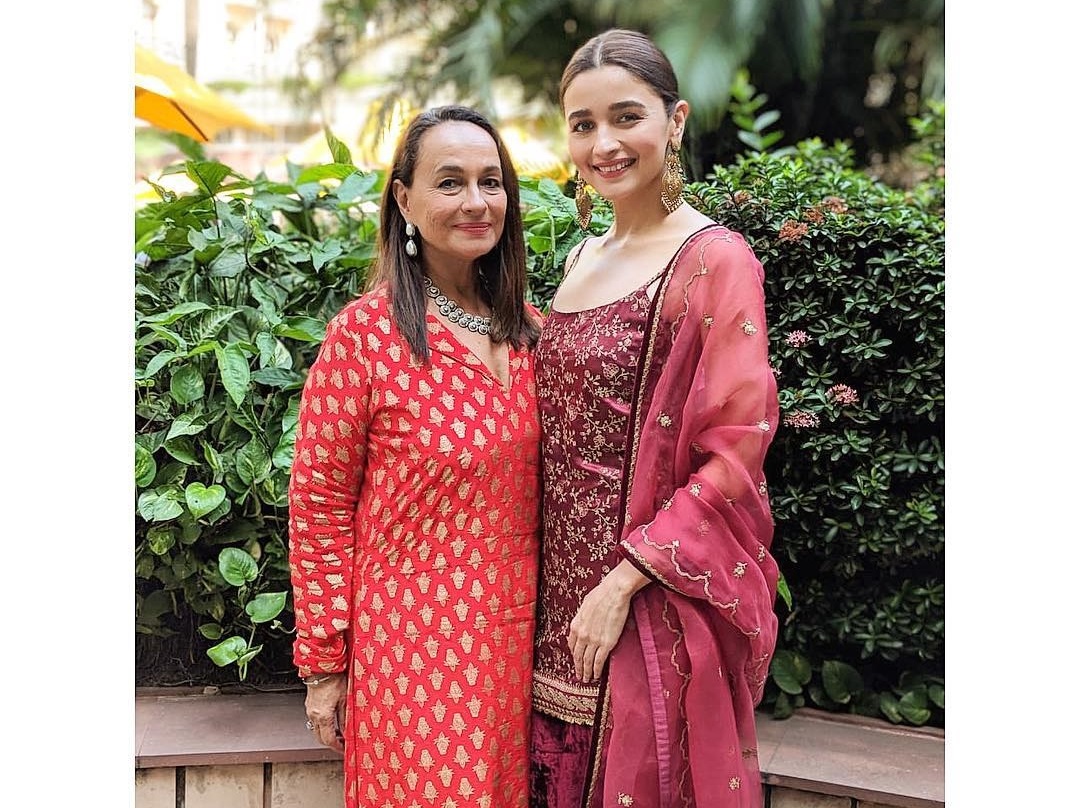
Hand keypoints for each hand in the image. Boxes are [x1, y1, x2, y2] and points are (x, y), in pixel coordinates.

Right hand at [304, 673, 347, 751]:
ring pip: (316, 730)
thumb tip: (347, 730)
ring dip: (327, 734)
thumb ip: (345, 718)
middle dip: (331, 743)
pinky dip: (323, 726)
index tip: (344, 749)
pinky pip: (314, 721)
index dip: (337, 747)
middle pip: (320, 738)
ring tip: (339, 733)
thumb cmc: (334, 679)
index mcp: (323, 715)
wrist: (321, 667)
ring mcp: (310, 710)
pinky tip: (331, 722)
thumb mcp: (345, 700)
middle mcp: (314, 715)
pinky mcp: (309, 705)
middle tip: (342, 743)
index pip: (329, 739)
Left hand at [568, 561, 649, 682]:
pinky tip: (596, 676)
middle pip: (578, 656)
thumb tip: (586, 621)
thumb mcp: (585, 605)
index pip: (572, 645)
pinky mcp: (606, 644)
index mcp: (575, 625)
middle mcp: (582, 635)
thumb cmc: (602, 594)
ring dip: (587, 672)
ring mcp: (593, 641)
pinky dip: (596, 670)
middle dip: (578, 668)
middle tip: (579, 676)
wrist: (614, 593)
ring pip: (587, 662)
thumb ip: (583, 617)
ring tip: (587, 679)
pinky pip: (599, 661)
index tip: (576, 659)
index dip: (574, 654)